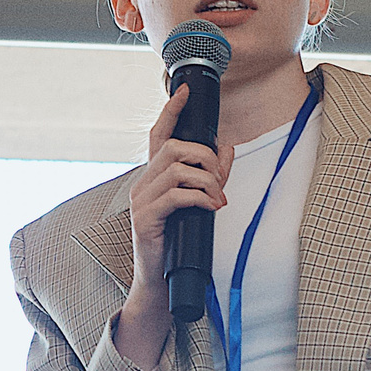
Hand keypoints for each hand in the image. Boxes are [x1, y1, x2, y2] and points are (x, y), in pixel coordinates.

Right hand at [113, 86, 231, 369]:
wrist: (160, 280)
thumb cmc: (177, 241)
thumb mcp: (197, 202)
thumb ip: (211, 175)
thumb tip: (228, 149)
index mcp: (154, 176)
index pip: (159, 134)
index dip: (171, 110)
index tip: (184, 90)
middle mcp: (143, 184)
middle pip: (173, 148)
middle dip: (204, 156)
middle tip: (220, 177)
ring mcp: (142, 201)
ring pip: (176, 169)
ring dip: (206, 179)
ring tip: (218, 197)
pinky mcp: (146, 220)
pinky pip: (176, 196)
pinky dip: (199, 197)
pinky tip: (211, 207)